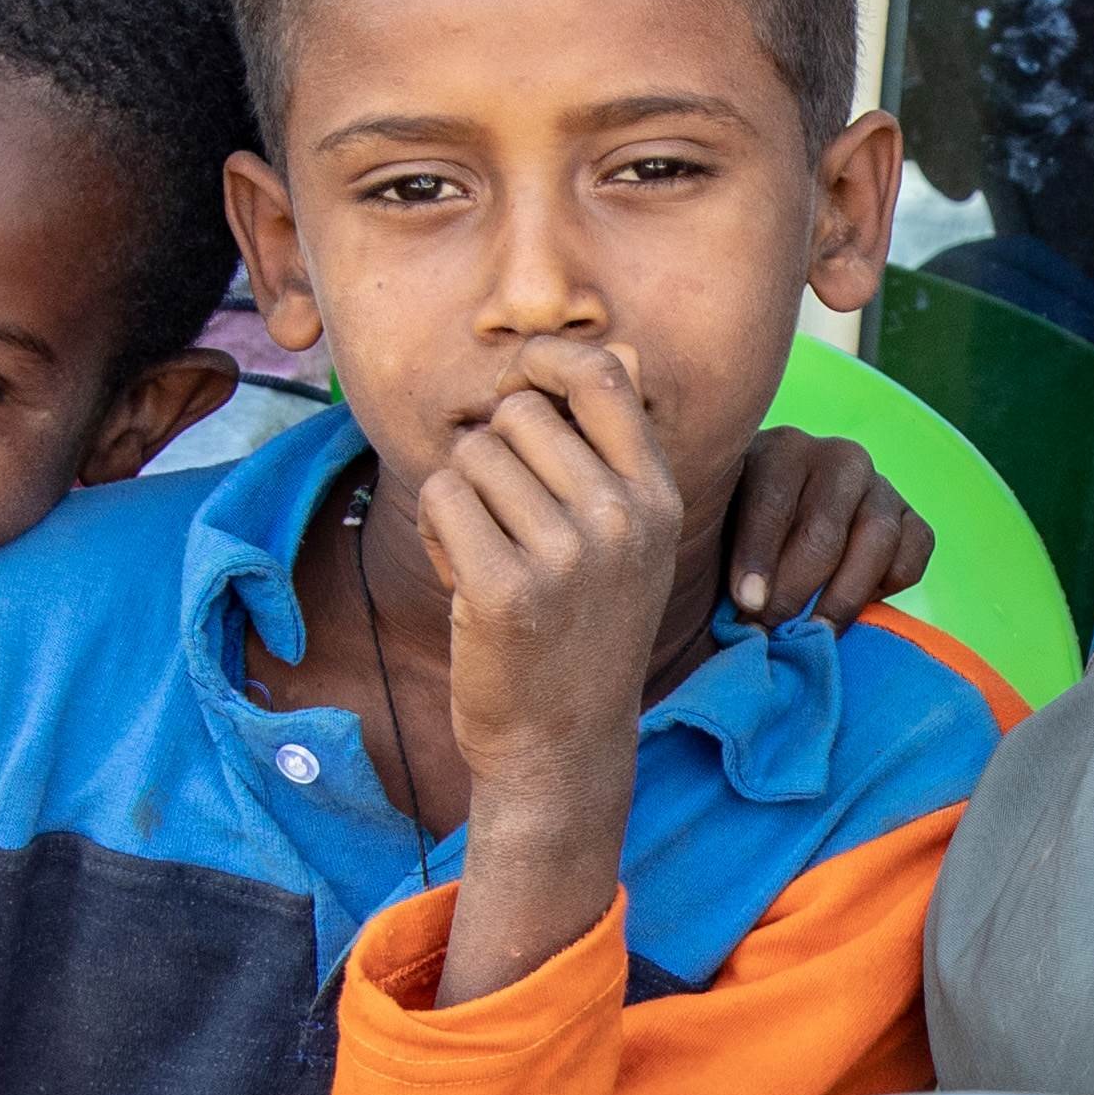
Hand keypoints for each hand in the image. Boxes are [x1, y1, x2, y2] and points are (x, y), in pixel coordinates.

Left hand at [422, 337, 686, 793]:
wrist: (561, 743)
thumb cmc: (584, 630)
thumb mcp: (630, 539)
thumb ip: (622, 447)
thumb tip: (627, 350)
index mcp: (657, 496)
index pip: (602, 374)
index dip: (544, 363)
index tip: (518, 389)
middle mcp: (621, 519)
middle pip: (517, 412)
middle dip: (490, 451)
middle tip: (502, 517)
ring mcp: (566, 556)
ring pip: (471, 453)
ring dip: (459, 495)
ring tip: (486, 552)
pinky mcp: (504, 589)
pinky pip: (441, 497)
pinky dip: (436, 528)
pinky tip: (461, 572)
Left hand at [717, 426, 935, 625]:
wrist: (780, 539)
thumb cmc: (735, 535)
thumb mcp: (713, 529)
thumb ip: (715, 550)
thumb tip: (742, 604)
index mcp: (780, 450)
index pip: (773, 500)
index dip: (759, 558)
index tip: (746, 605)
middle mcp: (837, 458)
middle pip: (824, 528)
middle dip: (795, 588)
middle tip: (773, 629)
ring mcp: (880, 486)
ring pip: (877, 538)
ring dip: (844, 595)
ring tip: (817, 632)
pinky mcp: (910, 518)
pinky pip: (915, 550)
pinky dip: (891, 582)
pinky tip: (860, 602)